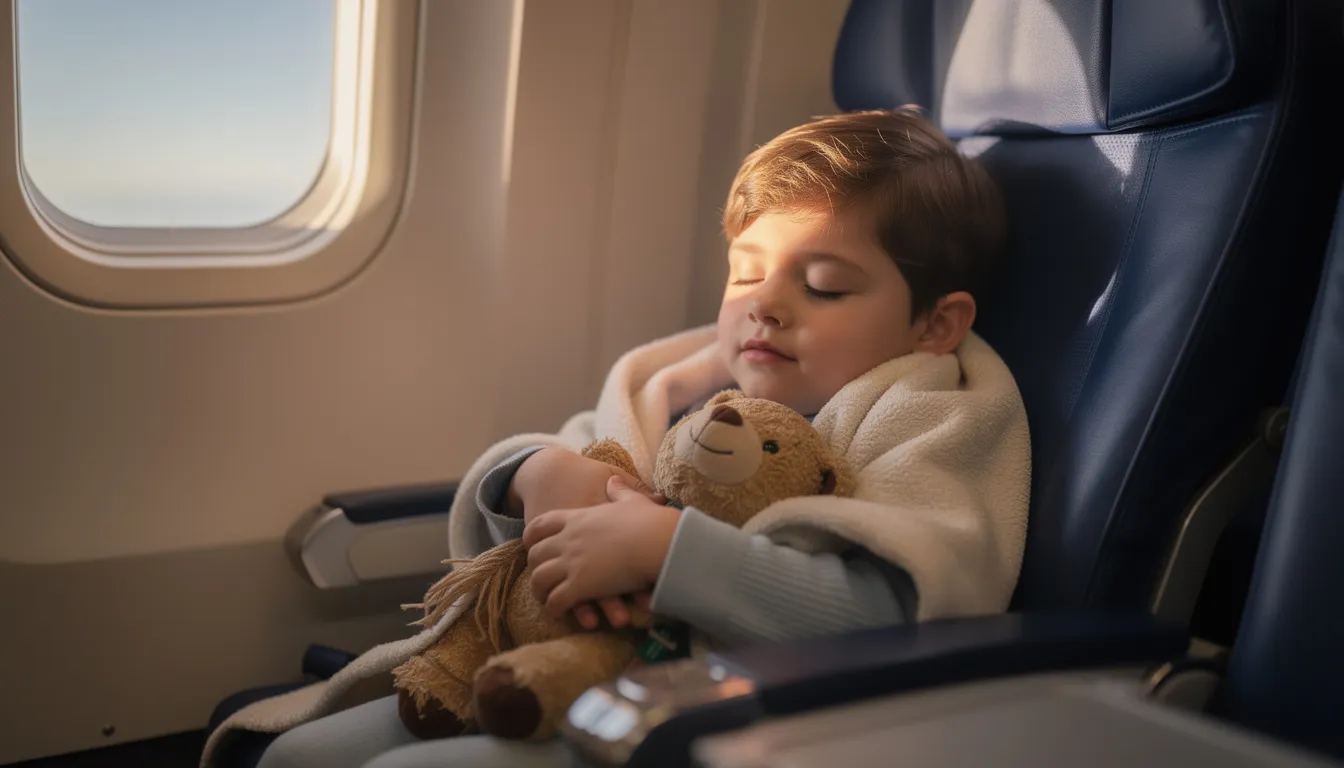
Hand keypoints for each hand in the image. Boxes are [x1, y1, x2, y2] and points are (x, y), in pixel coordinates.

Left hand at [510, 448, 662, 625]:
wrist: (658, 541)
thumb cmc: (649, 520)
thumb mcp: (630, 499)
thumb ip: (618, 490)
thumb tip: (613, 480)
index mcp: (577, 519)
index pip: (540, 525)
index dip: (532, 537)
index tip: (532, 545)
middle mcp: (568, 540)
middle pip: (535, 554)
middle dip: (535, 567)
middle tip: (541, 577)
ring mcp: (571, 563)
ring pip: (539, 580)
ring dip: (540, 591)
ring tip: (545, 599)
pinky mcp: (579, 586)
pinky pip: (555, 601)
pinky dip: (554, 609)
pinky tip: (559, 613)